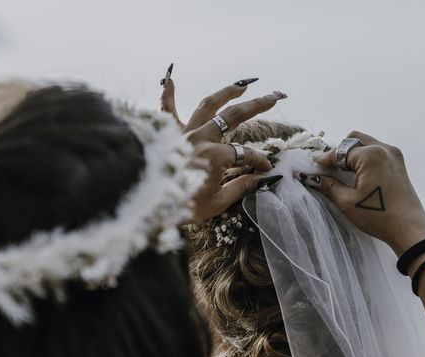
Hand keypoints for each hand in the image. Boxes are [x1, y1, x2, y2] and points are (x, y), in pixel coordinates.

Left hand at [160, 68, 286, 220]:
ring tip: (242, 86)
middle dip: (257, 106)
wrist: (150, 209)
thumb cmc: (183, 209)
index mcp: (214, 157)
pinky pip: (166, 111)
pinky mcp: (167, 136)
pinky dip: (167, 94)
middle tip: (274, 97)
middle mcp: (199, 139)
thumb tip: (262, 177)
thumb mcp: (217, 203)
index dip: (259, 161)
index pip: (245, 154)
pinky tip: (169, 79)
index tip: (266, 169)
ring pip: (207, 105)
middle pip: (233, 116)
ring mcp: (182, 134)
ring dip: (226, 92)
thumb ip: (240, 187)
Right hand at [302, 131, 424, 255]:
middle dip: (339, 152)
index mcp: (371, 155)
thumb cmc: (378, 216)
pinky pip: (376, 152)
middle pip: (354, 140)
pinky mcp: (398, 164)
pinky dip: (363, 159)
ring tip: (341, 172)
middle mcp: (384, 149)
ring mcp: (394, 155)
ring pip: (366, 144)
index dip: (324, 160)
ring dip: (351, 154)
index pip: (340, 151)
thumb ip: (328, 186)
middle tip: (328, 168)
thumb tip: (311, 177)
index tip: (311, 167)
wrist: (409, 229)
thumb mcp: (347, 202)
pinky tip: (356, 175)